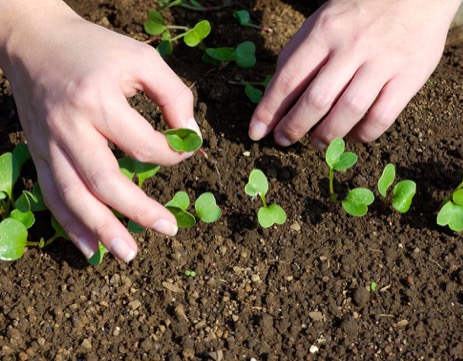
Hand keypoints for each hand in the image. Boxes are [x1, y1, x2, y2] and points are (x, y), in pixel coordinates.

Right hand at [0, 2, 199, 260]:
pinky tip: (89, 248)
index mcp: (98, 100)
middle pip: (105, 181)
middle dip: (139, 211)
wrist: (34, 41)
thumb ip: (174, 95)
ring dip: (102, 229)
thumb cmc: (95, 49)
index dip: (173, 155)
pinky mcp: (39, 152)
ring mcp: (49, 143)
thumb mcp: (142, 58)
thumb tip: (190, 137)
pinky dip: (70, 224)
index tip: (187, 151)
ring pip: (74, 196)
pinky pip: (52, 195)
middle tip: (169, 229)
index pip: (144, 145)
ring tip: (128, 254)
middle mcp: (69, 127)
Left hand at [249, 0, 460, 148]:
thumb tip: (277, 96)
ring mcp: (382, 62)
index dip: (269, 110)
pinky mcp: (408, 77)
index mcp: (325, 31)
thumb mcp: (324, 20)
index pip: (289, 78)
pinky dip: (363, 134)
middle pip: (317, 99)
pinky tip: (353, 135)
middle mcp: (352, 47)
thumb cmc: (361, 12)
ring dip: (327, 135)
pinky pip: (381, 117)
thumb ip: (301, 53)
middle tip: (284, 141)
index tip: (256, 132)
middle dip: (294, 127)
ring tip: (317, 143)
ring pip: (348, 111)